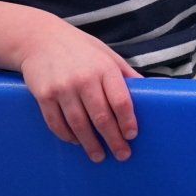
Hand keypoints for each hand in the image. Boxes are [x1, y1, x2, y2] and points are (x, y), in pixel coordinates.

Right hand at [18, 18, 142, 161]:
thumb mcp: (107, 55)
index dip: (127, 121)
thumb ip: (127, 74)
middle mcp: (84, 79)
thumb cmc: (80, 49)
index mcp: (104, 68)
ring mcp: (62, 88)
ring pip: (79, 124)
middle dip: (113, 140)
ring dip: (90, 144)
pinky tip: (77, 142)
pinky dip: (68, 136)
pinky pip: (56, 123)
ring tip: (99, 156)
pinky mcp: (44, 96)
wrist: (40, 39)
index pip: (120, 101)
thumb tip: (155, 89)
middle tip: (122, 154)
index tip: (132, 135)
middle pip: (101, 117)